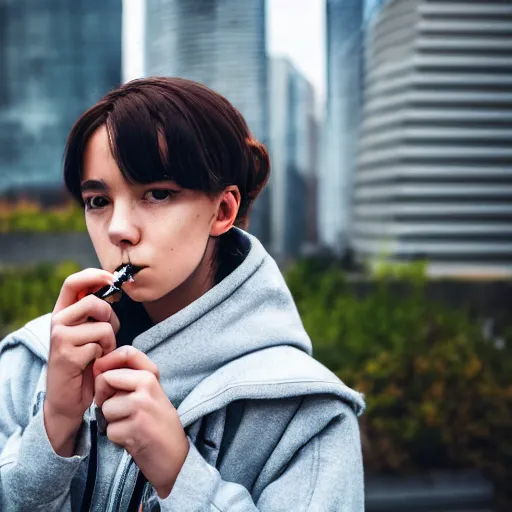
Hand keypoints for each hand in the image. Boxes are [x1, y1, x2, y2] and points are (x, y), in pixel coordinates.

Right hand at [45, 268, 119, 454]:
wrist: (69, 397)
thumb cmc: (85, 361)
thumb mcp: (90, 331)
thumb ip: (96, 311)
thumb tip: (114, 287)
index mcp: (63, 312)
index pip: (74, 282)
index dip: (94, 276)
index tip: (111, 279)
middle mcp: (58, 321)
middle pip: (95, 303)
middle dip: (111, 318)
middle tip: (106, 336)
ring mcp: (60, 337)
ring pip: (103, 326)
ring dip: (109, 341)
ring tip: (99, 352)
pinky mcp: (67, 354)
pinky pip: (100, 346)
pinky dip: (103, 356)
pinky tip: (93, 364)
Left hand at [93, 346, 188, 498]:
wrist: (175, 456)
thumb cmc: (157, 422)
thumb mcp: (150, 393)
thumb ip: (130, 377)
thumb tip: (98, 367)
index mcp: (152, 375)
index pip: (126, 352)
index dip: (108, 360)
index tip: (103, 373)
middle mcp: (148, 386)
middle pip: (106, 379)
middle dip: (103, 396)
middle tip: (118, 409)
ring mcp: (141, 407)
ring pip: (105, 407)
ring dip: (111, 421)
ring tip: (130, 425)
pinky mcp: (135, 428)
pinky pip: (109, 429)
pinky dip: (116, 437)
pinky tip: (132, 438)